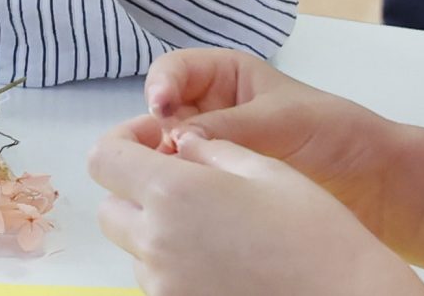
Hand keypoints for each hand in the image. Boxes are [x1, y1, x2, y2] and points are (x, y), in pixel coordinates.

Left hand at [90, 131, 418, 295]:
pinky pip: (159, 282)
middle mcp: (157, 241)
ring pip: (135, 249)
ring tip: (214, 229)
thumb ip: (212, 149)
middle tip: (184, 186)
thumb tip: (182, 141)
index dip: (125, 142)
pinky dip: (175, 267)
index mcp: (172, 193)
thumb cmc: (320, 239)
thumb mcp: (268, 171)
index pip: (103, 158)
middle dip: (137, 191)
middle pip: (112, 208)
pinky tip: (221, 261)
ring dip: (157, 232)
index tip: (156, 141)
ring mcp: (166, 284)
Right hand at [101, 48, 423, 253]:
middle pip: (162, 110)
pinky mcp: (219, 178)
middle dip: (158, 127)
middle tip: (165, 150)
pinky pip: (188, 175)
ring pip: (168, 144)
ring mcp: (213, 144)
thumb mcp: (282, 119)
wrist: (375, 182)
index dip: (161, 85)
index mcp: (224, 76)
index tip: (160, 108)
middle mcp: (211, 107)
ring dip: (167, 157)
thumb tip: (174, 138)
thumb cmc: (335, 133)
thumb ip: (229, 125)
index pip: (174, 70)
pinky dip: (183, 182)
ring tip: (177, 173)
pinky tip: (190, 191)